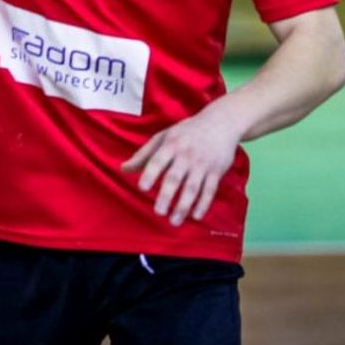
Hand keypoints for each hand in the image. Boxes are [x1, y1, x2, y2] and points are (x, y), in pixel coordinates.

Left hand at [122, 103, 242, 225]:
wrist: (220, 123)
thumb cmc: (186, 132)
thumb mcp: (164, 136)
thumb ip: (144, 154)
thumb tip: (123, 169)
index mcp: (171, 145)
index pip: (158, 160)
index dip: (150, 174)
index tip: (142, 188)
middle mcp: (186, 155)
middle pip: (175, 177)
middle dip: (167, 195)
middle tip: (158, 212)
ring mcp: (202, 164)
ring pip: (192, 187)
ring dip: (184, 206)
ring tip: (173, 221)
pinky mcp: (216, 171)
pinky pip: (209, 190)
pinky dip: (203, 204)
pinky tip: (195, 216)